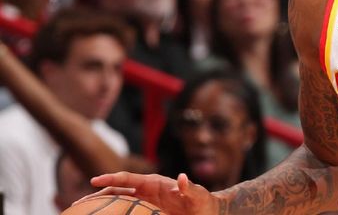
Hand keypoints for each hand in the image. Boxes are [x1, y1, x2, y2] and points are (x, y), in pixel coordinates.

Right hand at [86, 172, 219, 214]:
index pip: (129, 179)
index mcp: (156, 183)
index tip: (94, 180)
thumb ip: (190, 188)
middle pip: (118, 190)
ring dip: (101, 205)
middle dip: (98, 194)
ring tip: (82, 212)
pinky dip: (114, 213)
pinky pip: (127, 211)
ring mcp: (146, 200)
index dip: (112, 179)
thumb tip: (182, 178)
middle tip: (77, 204)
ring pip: (119, 200)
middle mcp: (148, 189)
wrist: (209, 211)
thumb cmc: (203, 202)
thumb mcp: (198, 196)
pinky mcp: (148, 210)